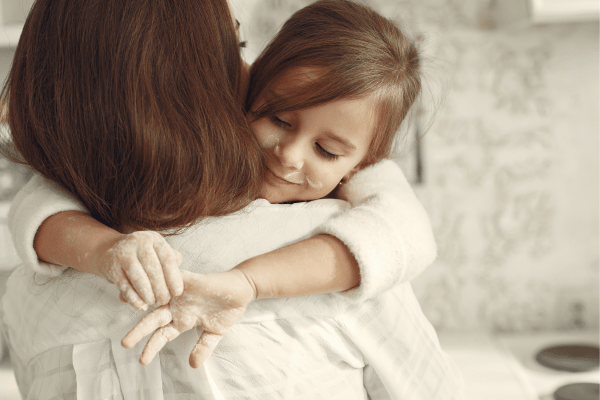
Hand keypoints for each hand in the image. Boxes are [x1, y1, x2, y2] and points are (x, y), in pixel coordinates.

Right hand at [95, 231, 182, 310]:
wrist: (109, 250)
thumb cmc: (142, 255)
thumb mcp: (157, 252)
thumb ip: (171, 261)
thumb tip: (180, 277)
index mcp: (154, 239)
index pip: (167, 259)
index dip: (174, 277)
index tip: (177, 292)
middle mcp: (139, 242)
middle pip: (153, 269)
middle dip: (160, 288)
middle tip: (164, 300)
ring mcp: (123, 253)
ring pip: (138, 277)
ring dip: (147, 294)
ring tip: (153, 303)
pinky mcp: (111, 266)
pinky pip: (124, 285)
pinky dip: (133, 298)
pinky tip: (141, 306)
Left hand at [121, 269, 255, 367]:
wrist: (242, 288)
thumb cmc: (228, 309)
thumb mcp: (215, 332)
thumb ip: (203, 347)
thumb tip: (193, 365)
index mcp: (182, 320)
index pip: (162, 335)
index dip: (152, 346)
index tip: (142, 360)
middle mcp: (177, 306)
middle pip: (154, 319)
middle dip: (140, 330)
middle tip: (125, 343)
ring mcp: (181, 292)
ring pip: (157, 296)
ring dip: (142, 298)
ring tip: (124, 302)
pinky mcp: (189, 279)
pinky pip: (172, 277)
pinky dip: (160, 278)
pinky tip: (147, 280)